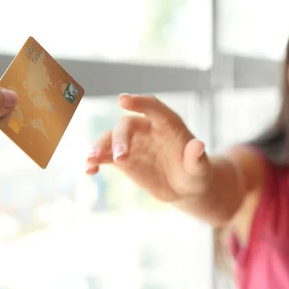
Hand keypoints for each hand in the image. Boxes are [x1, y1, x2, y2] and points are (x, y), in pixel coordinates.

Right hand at [86, 94, 209, 201]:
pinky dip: (94, 161)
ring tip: (92, 160)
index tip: (122, 100)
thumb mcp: (200, 168)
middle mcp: (147, 129)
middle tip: (121, 158)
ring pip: (110, 138)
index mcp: (168, 123)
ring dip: (100, 147)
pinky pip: (104, 156)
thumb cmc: (196, 173)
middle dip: (121, 138)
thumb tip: (199, 145)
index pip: (153, 106)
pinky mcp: (123, 159)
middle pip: (127, 125)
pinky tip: (89, 170)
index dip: (138, 102)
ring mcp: (133, 143)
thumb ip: (196, 157)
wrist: (185, 187)